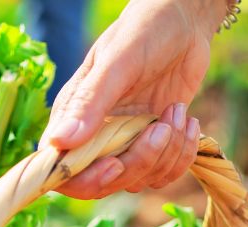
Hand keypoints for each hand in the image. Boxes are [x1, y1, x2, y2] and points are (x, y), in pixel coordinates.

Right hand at [40, 0, 220, 198]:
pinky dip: (182, 155)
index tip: (115, 164)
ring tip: (177, 112)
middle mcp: (95, 138)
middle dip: (138, 162)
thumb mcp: (117, 63)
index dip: (86, 180)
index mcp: (73, 119)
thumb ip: (89, 103)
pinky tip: (187, 120)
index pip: (63, 173)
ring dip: (166, 154)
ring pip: (138, 181)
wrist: (184, 23)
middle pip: (105, 183)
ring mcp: (125, 145)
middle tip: (160, 128)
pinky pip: (163, 174)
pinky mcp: (152, 147)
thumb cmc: (144, 31)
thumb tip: (59, 142)